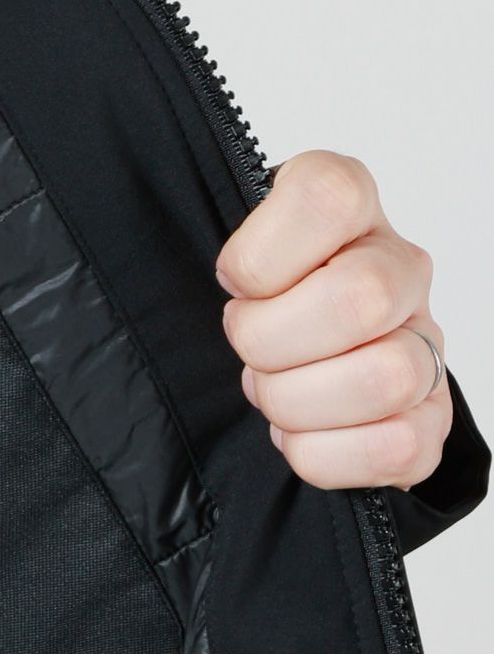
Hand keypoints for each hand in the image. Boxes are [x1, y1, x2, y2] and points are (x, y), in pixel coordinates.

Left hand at [215, 151, 451, 490]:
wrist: (295, 367)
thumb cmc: (257, 312)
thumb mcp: (229, 264)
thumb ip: (229, 258)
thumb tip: (230, 284)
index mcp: (348, 211)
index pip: (326, 196)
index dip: (259, 258)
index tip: (235, 286)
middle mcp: (400, 270)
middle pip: (360, 298)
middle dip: (272, 344)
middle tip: (249, 355)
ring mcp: (422, 344)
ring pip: (386, 378)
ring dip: (300, 404)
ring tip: (274, 397)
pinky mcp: (426, 419)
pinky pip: (396, 447)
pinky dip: (326, 456)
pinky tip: (301, 436)